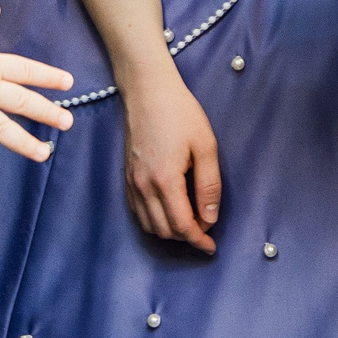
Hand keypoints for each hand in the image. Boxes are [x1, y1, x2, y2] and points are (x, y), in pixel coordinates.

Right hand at [120, 63, 221, 252]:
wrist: (148, 90)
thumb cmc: (179, 113)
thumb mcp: (206, 145)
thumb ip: (209, 185)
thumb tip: (210, 218)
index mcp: (165, 180)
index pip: (182, 226)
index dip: (198, 240)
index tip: (211, 247)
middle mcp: (143, 186)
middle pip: (164, 230)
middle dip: (186, 238)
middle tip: (205, 232)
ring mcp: (132, 181)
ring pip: (148, 225)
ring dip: (169, 231)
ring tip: (189, 223)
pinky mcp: (126, 175)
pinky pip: (137, 211)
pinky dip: (153, 221)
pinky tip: (168, 212)